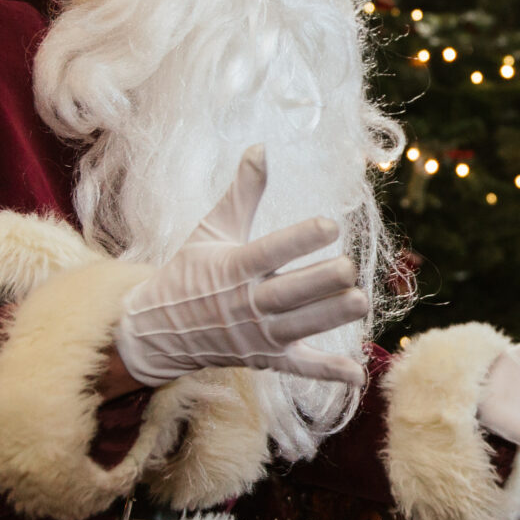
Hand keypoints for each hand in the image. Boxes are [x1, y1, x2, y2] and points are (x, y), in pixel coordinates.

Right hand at [112, 146, 369, 387]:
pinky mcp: (267, 358)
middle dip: (321, 282)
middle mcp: (247, 304)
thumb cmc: (189, 273)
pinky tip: (356, 372)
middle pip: (289, 294)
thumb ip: (242, 191)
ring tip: (361, 302)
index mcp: (233, 268)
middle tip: (349, 267)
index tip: (330, 225)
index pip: (271, 252)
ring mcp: (258, 335)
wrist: (158, 330)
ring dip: (331, 317)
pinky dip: (328, 372)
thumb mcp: (211, 229)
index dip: (300, 239)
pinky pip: (300, 368)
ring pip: (300, 327)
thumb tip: (262, 147)